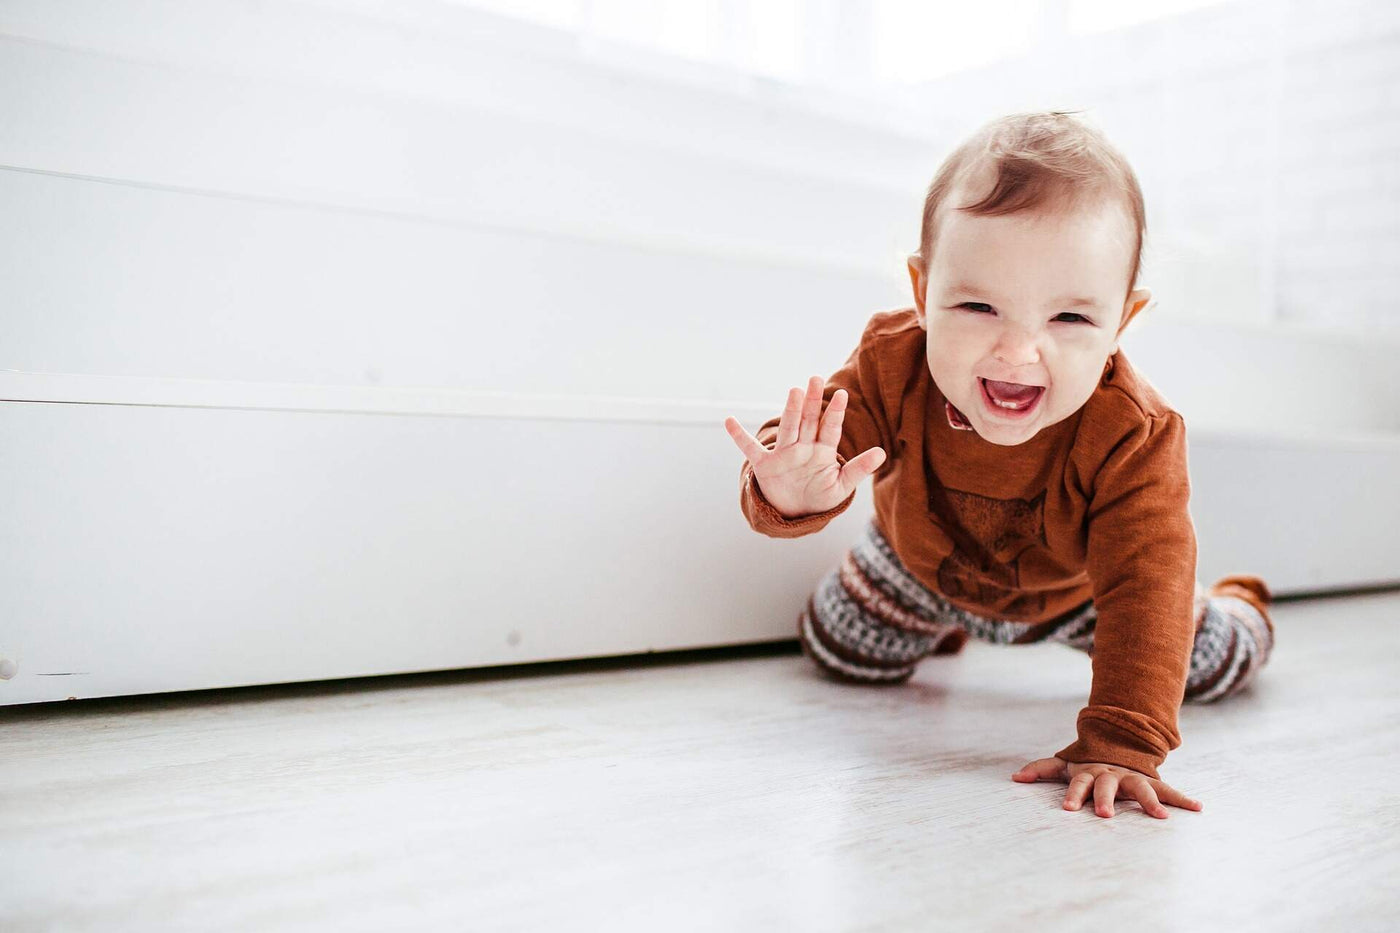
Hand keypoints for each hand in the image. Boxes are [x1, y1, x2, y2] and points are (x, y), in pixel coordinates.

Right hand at [724, 375, 885, 518]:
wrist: (795, 511)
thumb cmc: (820, 496)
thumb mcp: (841, 486)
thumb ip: (859, 469)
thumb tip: (883, 453)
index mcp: (822, 452)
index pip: (830, 429)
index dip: (835, 413)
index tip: (842, 395)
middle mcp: (803, 447)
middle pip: (809, 421)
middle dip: (813, 402)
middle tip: (816, 379)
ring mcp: (784, 454)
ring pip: (788, 429)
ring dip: (791, 411)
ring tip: (795, 392)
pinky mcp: (765, 465)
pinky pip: (750, 449)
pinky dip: (739, 436)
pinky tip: (729, 421)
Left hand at [1011, 756, 1203, 819]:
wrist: (1120, 744)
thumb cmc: (1088, 764)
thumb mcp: (1065, 764)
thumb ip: (1041, 769)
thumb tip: (1014, 777)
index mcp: (1090, 771)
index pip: (1078, 783)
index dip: (1072, 794)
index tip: (1066, 809)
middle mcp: (1112, 774)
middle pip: (1108, 786)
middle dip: (1105, 799)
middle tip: (1103, 816)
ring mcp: (1133, 778)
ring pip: (1142, 788)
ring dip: (1151, 802)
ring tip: (1162, 818)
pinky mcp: (1152, 782)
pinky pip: (1169, 791)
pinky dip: (1183, 799)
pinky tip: (1198, 808)